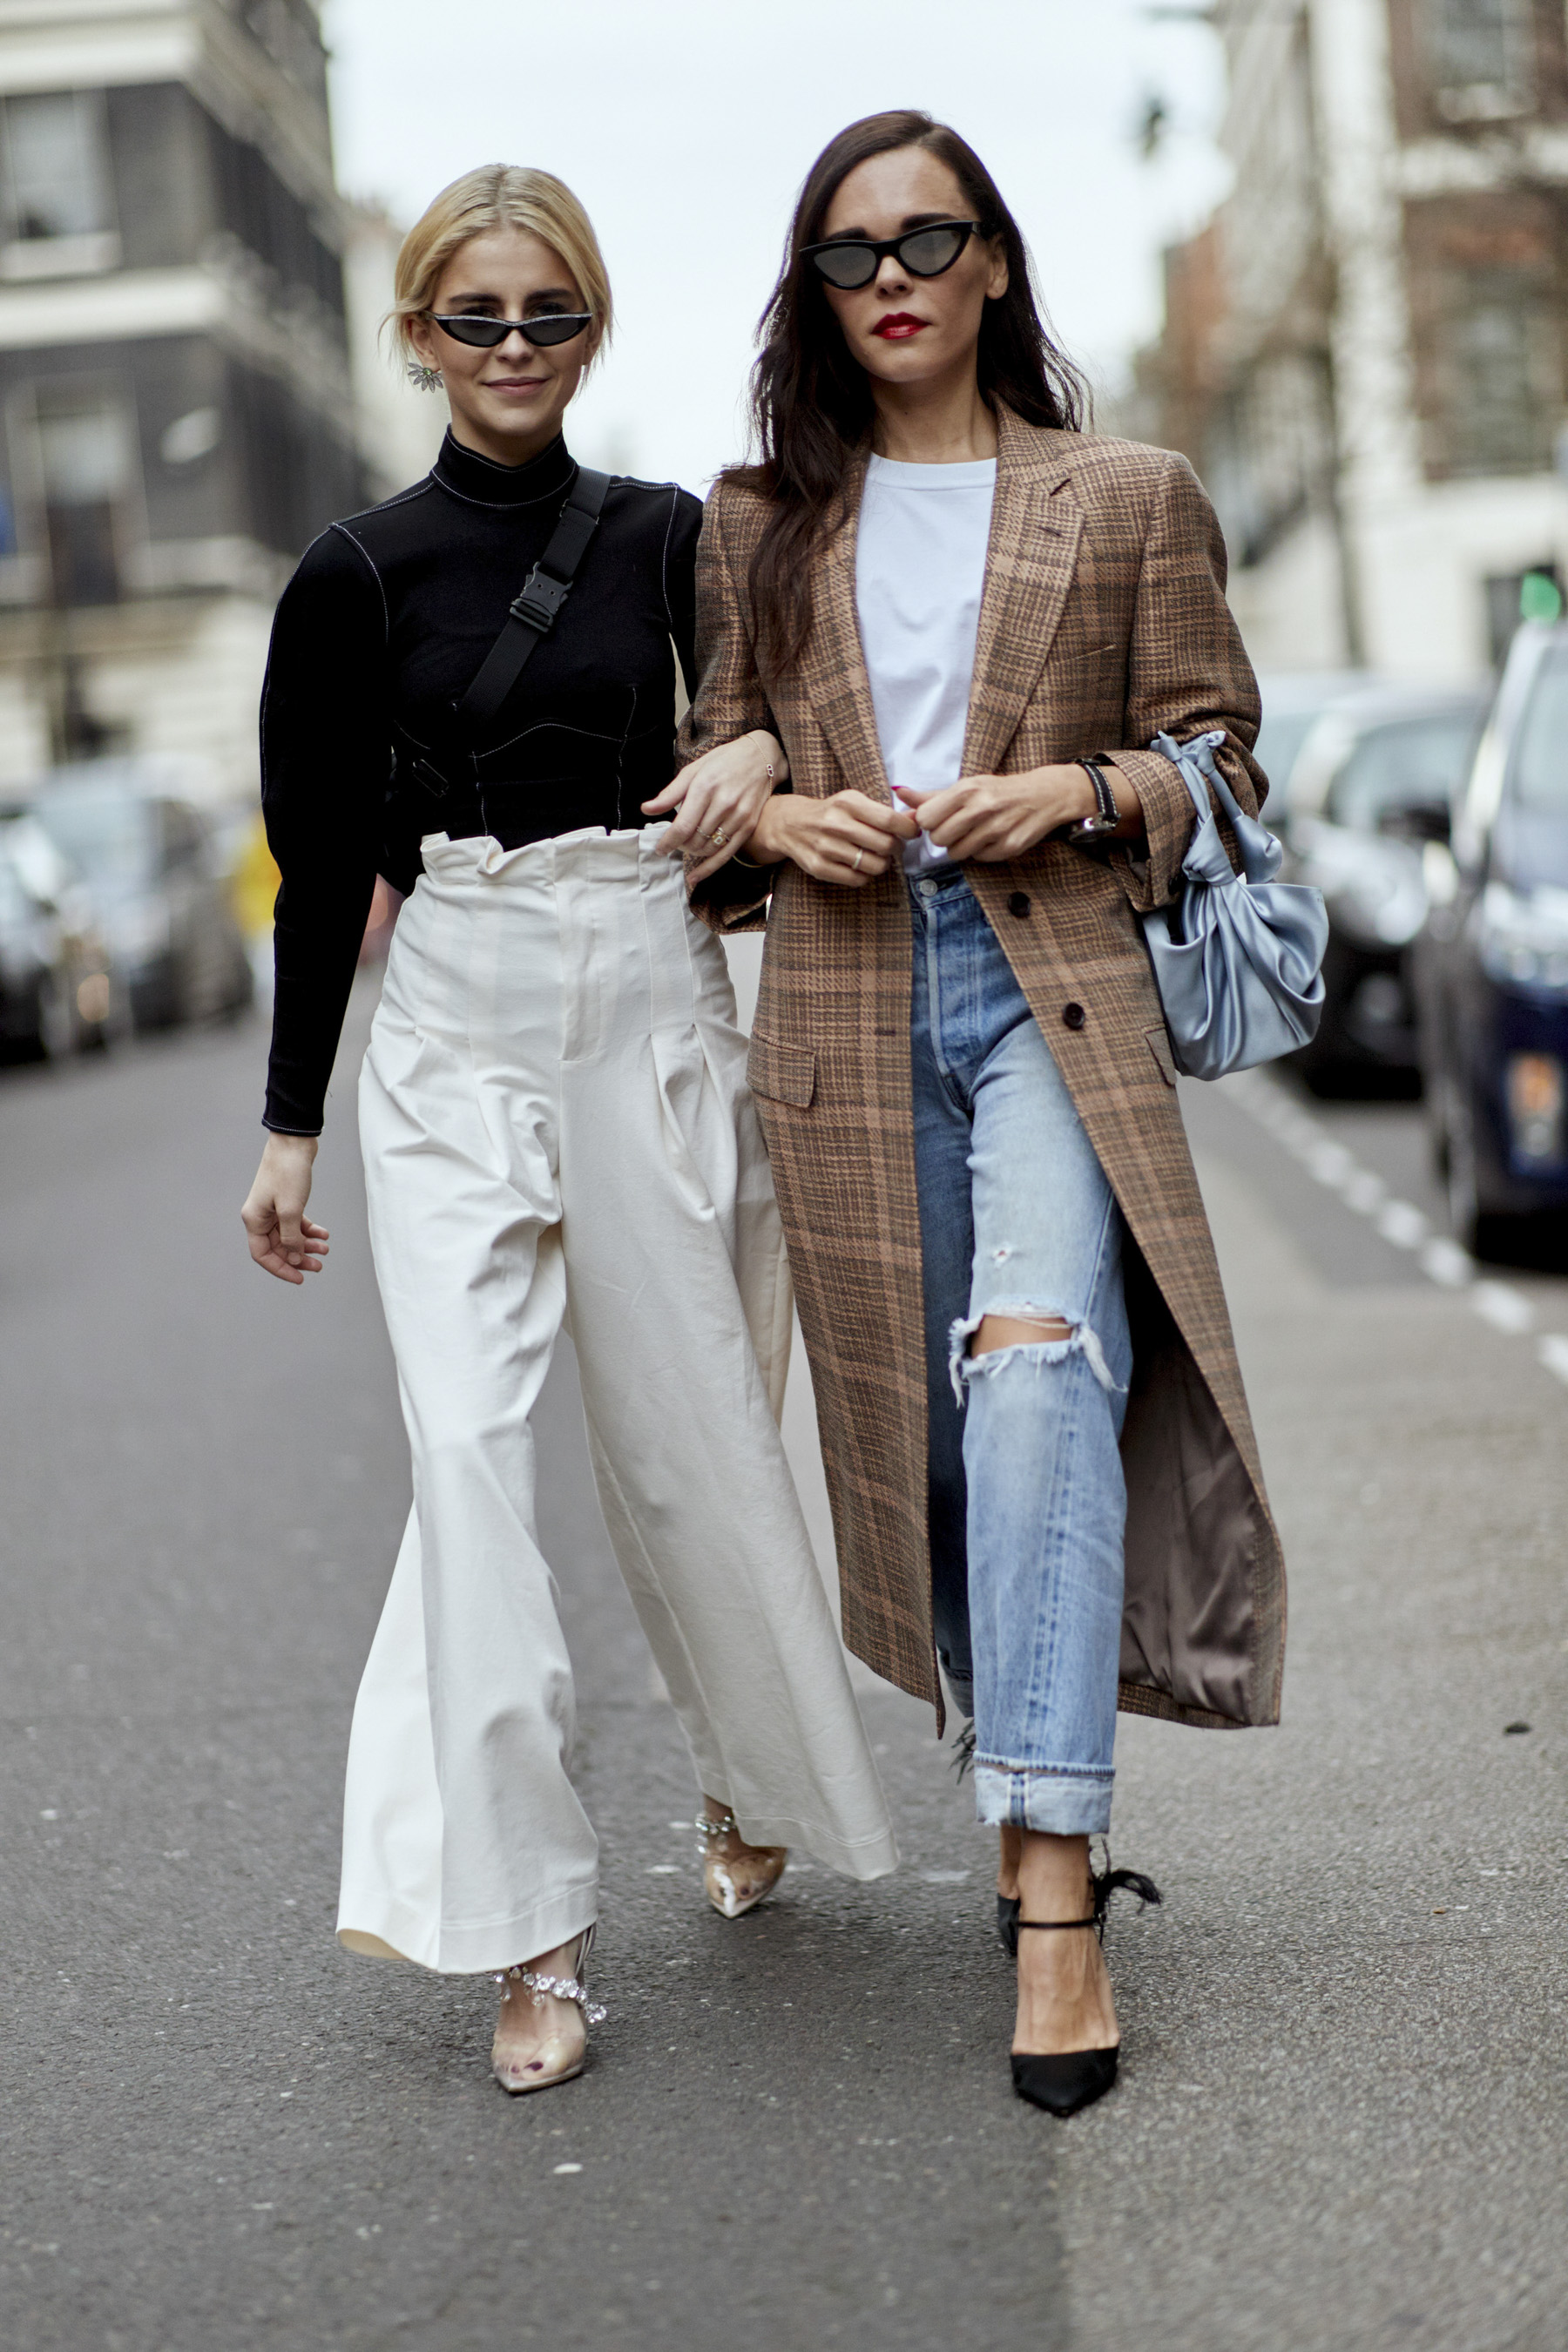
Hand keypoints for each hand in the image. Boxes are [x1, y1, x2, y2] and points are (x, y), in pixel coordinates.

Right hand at [242, 1133, 328, 1284]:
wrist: (294, 1142)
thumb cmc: (288, 1171)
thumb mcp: (290, 1209)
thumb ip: (291, 1237)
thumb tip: (293, 1257)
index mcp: (254, 1219)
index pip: (262, 1255)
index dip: (280, 1268)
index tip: (299, 1278)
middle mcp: (260, 1216)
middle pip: (277, 1247)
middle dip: (298, 1258)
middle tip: (318, 1266)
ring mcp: (272, 1209)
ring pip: (288, 1236)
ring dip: (306, 1244)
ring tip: (325, 1250)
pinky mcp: (285, 1201)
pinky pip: (295, 1223)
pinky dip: (308, 1230)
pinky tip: (324, 1234)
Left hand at [642, 730, 788, 884]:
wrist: (760, 758)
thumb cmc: (723, 761)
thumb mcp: (693, 770)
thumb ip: (670, 793)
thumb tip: (647, 809)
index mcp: (705, 787)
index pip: (683, 826)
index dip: (668, 842)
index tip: (660, 848)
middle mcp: (723, 803)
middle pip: (695, 840)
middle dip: (681, 846)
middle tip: (676, 842)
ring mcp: (738, 816)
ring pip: (709, 848)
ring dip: (694, 853)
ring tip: (688, 846)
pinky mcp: (749, 826)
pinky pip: (726, 853)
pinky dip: (709, 868)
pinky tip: (697, 876)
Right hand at [749, 789, 917, 886]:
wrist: (790, 824)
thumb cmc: (831, 812)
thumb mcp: (853, 802)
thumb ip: (883, 811)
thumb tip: (917, 818)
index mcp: (847, 802)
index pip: (889, 820)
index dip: (908, 829)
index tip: (912, 832)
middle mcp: (835, 824)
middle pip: (885, 845)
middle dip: (896, 849)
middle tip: (893, 847)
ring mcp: (825, 847)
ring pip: (874, 865)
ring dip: (883, 864)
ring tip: (877, 857)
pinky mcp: (819, 867)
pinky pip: (857, 879)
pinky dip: (865, 876)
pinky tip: (860, 866)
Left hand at [908, 763, 1139, 860]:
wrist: (1043, 795)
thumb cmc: (998, 791)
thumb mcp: (966, 786)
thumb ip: (930, 796)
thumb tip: (898, 793)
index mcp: (966, 790)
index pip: (925, 820)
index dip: (929, 822)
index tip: (940, 818)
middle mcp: (981, 808)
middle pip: (938, 839)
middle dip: (944, 836)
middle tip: (959, 826)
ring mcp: (996, 830)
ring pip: (956, 853)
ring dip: (962, 846)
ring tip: (976, 832)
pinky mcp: (1008, 847)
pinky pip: (978, 859)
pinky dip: (981, 852)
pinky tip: (992, 838)